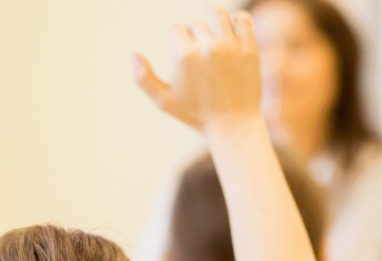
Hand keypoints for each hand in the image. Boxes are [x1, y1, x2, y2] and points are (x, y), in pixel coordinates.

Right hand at [133, 7, 261, 132]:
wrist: (232, 125)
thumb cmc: (195, 115)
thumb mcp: (164, 101)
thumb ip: (143, 78)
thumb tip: (132, 53)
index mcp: (185, 57)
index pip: (175, 29)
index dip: (175, 38)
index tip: (180, 51)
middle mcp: (208, 48)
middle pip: (196, 24)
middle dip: (194, 34)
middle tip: (198, 53)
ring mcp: (230, 46)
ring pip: (217, 14)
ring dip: (212, 16)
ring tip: (211, 24)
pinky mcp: (249, 48)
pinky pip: (243, 19)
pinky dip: (237, 18)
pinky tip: (231, 27)